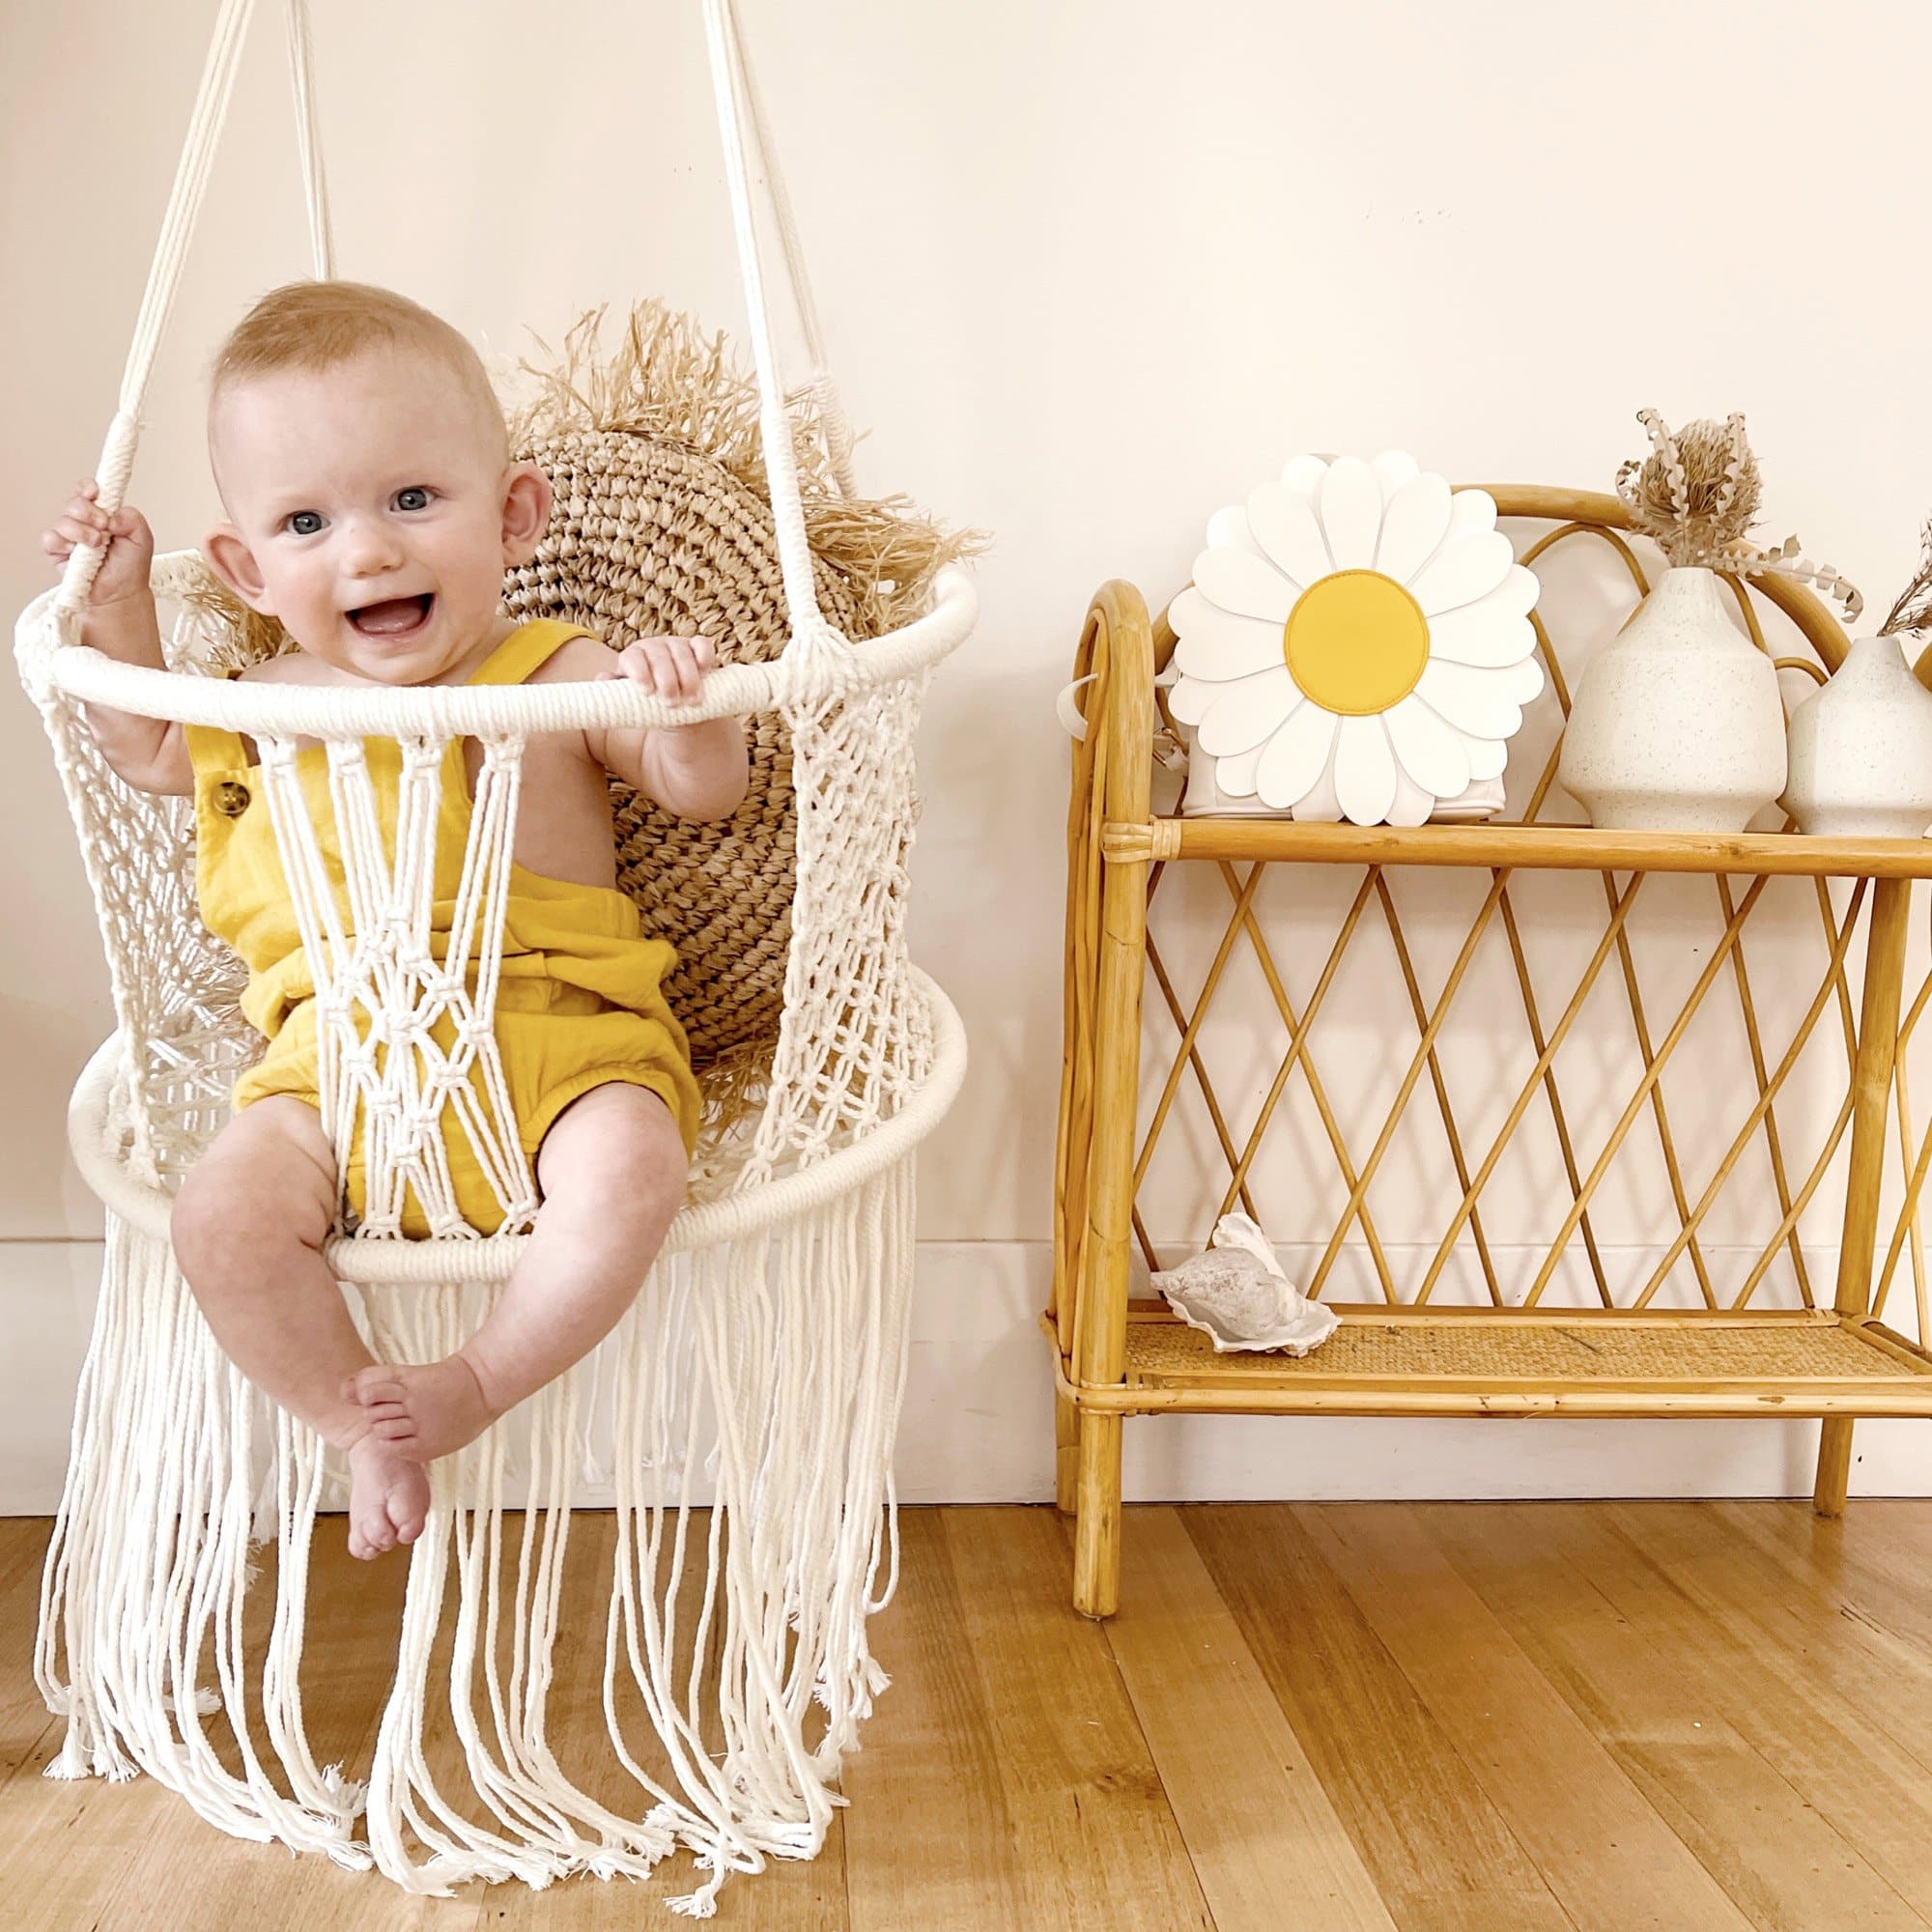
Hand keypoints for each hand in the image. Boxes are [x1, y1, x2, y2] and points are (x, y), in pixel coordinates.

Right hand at [40, 479, 154, 606]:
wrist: (122, 592)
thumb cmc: (130, 565)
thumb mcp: (142, 538)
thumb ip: (132, 518)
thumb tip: (112, 515)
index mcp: (100, 512)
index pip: (87, 490)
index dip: (88, 488)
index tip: (96, 494)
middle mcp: (82, 521)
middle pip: (74, 503)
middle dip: (89, 513)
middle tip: (105, 527)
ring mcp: (68, 535)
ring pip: (63, 521)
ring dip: (82, 531)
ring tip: (98, 545)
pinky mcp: (56, 551)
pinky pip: (50, 539)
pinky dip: (64, 544)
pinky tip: (78, 553)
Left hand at [599, 634, 717, 707]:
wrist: (677, 706)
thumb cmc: (648, 704)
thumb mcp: (629, 700)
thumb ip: (613, 692)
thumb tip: (601, 680)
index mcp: (633, 657)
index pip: (632, 657)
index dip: (639, 672)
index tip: (647, 692)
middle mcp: (654, 647)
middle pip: (659, 656)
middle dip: (666, 680)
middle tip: (671, 703)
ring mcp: (677, 646)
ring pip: (682, 653)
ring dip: (688, 677)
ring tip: (691, 701)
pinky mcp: (698, 649)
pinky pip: (703, 645)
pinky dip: (705, 655)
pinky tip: (706, 670)